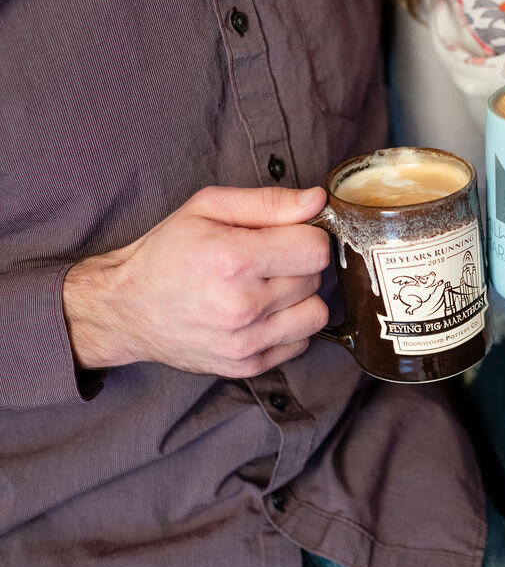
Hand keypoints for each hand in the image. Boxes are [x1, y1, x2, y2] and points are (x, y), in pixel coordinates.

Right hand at [63, 186, 330, 377]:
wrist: (125, 309)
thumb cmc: (166, 253)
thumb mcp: (207, 208)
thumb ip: (267, 202)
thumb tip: (317, 201)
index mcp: (234, 260)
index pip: (316, 250)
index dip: (307, 236)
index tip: (287, 236)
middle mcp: (242, 306)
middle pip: (316, 279)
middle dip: (298, 264)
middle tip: (265, 261)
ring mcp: (246, 342)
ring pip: (316, 314)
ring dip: (300, 299)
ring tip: (267, 289)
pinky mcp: (247, 366)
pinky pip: (301, 343)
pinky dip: (289, 327)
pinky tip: (262, 314)